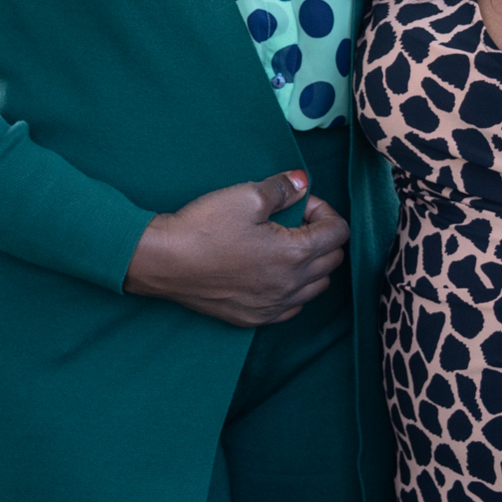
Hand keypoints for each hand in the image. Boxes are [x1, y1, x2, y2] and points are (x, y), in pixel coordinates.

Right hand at [124, 169, 348, 326]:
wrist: (163, 262)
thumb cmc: (204, 226)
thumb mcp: (246, 196)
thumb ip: (283, 189)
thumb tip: (304, 182)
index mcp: (295, 254)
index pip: (338, 232)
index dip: (323, 210)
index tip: (300, 202)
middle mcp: (291, 286)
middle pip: (332, 260)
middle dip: (321, 236)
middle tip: (293, 220)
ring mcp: (273, 307)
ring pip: (316, 287)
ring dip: (311, 264)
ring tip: (283, 246)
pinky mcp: (254, 319)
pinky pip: (292, 307)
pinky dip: (294, 289)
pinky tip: (273, 273)